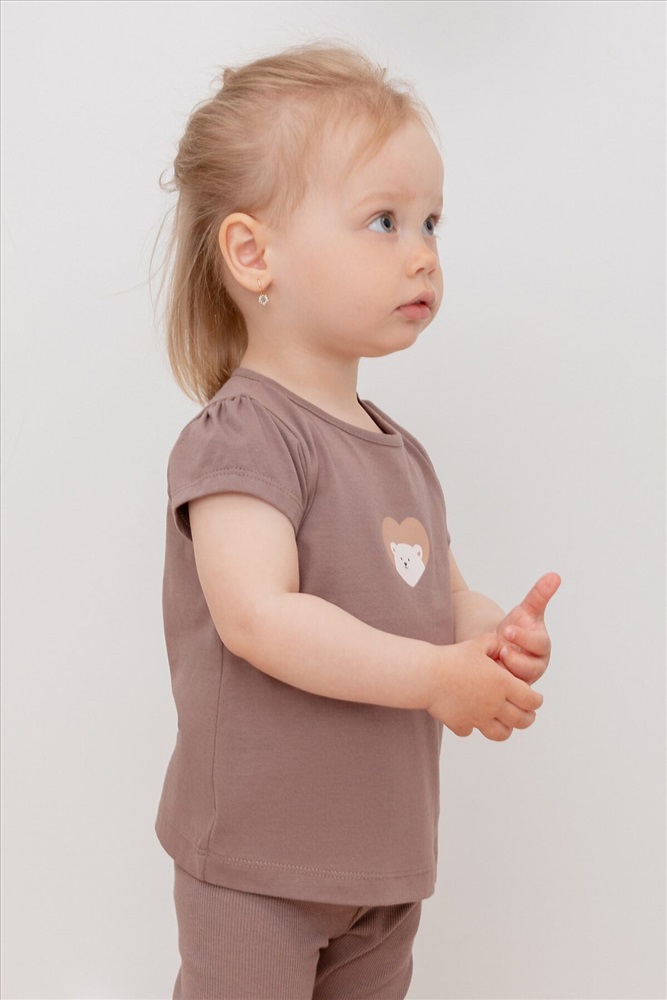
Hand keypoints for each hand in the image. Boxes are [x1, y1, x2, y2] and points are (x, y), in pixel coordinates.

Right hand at [428, 633, 543, 741]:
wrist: (428, 675)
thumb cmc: (453, 658)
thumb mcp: (478, 644)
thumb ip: (494, 644)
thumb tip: (502, 646)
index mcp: (503, 683)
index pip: (531, 700)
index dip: (537, 701)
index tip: (536, 699)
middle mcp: (495, 704)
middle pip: (522, 720)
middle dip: (528, 717)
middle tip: (528, 714)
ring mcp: (479, 718)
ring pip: (502, 733)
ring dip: (506, 728)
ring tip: (506, 723)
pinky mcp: (462, 725)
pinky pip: (472, 731)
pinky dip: (474, 727)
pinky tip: (471, 719)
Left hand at [496, 572, 560, 684]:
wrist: (498, 646)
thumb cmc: (515, 627)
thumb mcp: (525, 610)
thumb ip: (539, 594)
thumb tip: (555, 575)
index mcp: (541, 646)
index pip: (539, 644)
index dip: (524, 637)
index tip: (508, 629)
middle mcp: (536, 665)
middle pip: (531, 669)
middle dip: (515, 660)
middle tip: (501, 650)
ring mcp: (524, 680)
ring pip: (519, 684)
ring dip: (505, 673)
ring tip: (492, 661)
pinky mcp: (511, 692)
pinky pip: (506, 693)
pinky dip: (495, 686)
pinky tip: (483, 675)